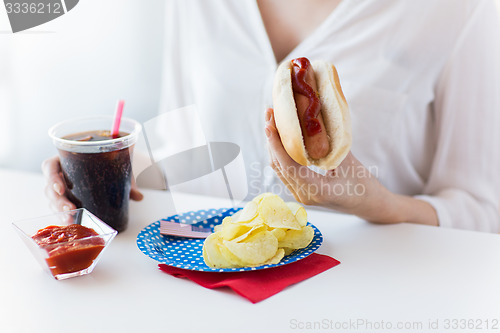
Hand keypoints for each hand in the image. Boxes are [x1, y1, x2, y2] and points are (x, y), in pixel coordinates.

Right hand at [41, 156, 143, 212]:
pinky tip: (69, 223)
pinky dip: (62, 216)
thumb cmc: (106, 164)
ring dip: (59, 211)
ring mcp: (60, 190)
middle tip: (69, 208)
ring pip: (52, 201)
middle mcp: (59, 175)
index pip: (49, 166)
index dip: (51, 177)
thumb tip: (138, 196)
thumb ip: (126, 181)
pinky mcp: (64, 201)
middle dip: (57, 200)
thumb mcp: (116, 169)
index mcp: (65, 161)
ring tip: (70, 219)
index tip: (60, 187)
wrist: (109, 169)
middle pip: (49, 188)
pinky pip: (58, 209)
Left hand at [264, 108, 437, 224]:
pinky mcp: (300, 192)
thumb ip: (331, 143)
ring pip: (279, 168)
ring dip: (273, 145)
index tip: (270, 125)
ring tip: (272, 121)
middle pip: (280, 166)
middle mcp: (304, 196)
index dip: (277, 145)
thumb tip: (316, 117)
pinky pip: (284, 171)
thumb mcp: (350, 161)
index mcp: (317, 191)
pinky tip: (279, 137)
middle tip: (269, 114)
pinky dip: (280, 153)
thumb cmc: (364, 185)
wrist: (369, 206)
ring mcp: (300, 196)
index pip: (289, 166)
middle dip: (272, 139)